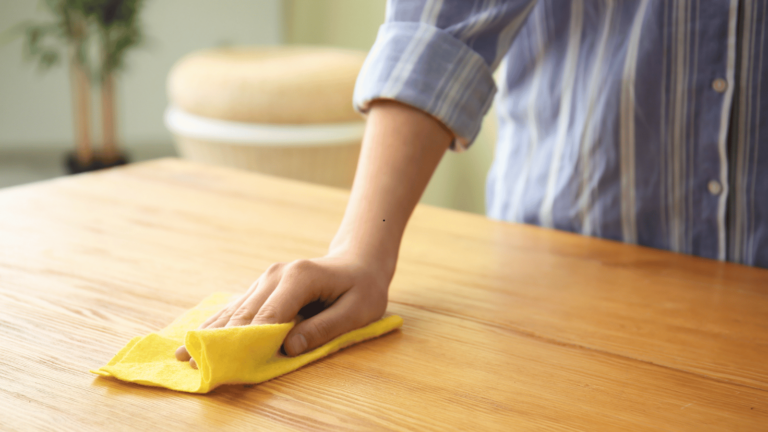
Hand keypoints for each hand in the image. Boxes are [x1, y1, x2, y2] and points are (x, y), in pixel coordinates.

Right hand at [175, 254, 391, 367]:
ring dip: (210, 333)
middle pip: (244, 314)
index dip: (248, 342)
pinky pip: (237, 306)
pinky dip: (218, 323)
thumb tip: (288, 348)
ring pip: (235, 309)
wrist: (358, 262)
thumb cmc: (363, 288)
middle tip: (193, 366)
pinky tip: (197, 337)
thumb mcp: (357, 311)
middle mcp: (276, 274)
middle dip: (219, 342)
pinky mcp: (263, 284)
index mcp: (299, 278)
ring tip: (184, 355)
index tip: (226, 364)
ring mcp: (266, 277)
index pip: (269, 316)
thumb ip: (324, 329)